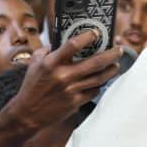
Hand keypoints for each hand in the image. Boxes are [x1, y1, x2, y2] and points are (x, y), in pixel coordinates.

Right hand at [7, 31, 121, 132]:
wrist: (28, 114)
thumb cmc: (31, 86)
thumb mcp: (34, 64)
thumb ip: (46, 50)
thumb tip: (59, 41)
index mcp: (51, 63)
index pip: (73, 45)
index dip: (88, 37)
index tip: (96, 33)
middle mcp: (63, 76)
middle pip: (95, 62)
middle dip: (111, 54)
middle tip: (119, 49)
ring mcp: (71, 90)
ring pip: (99, 78)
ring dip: (111, 70)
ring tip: (116, 64)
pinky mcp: (75, 102)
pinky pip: (93, 91)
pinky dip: (99, 84)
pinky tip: (102, 80)